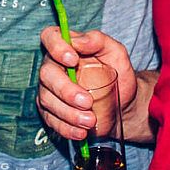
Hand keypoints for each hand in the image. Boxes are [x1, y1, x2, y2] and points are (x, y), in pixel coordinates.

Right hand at [36, 28, 150, 145]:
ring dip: (68, 113)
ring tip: (91, 120)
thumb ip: (98, 40)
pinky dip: (66, 128)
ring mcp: (50, 91)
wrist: (123, 103)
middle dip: (65, 90)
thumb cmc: (117, 73)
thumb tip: (79, 41)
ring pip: (48, 100)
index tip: (73, 59)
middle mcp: (53, 67)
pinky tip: (81, 132)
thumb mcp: (115, 52)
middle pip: (46, 74)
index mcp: (66, 47)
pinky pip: (51, 121)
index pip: (50, 37)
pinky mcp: (52, 113)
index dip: (56, 47)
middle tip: (87, 101)